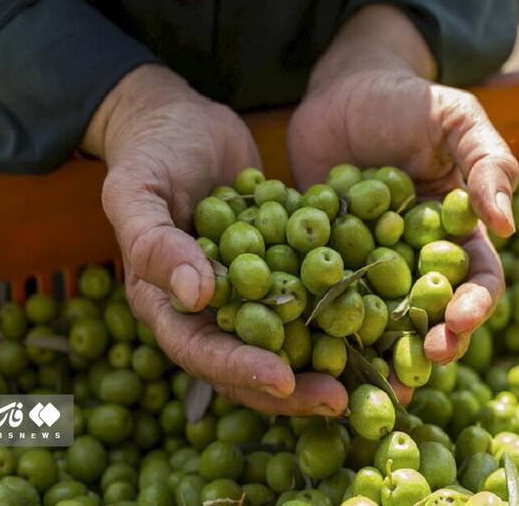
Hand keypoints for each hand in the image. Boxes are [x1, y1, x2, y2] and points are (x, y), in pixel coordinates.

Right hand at [82, 64, 346, 414]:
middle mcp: (208, 310)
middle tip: (341, 398)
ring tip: (369, 377)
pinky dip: (341, 312)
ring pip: (287, 339)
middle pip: (249, 361)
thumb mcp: (137, 191)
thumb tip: (195, 295)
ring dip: (324, 360)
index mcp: (166, 304)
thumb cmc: (152, 152)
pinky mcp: (281, 267)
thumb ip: (155, 244)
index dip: (240, 369)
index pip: (200, 351)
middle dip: (292, 385)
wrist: (185, 121)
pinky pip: (311, 297)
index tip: (283, 377)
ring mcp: (248, 291)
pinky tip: (380, 320)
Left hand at [288, 5, 518, 363]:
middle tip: (416, 370)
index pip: (475, 278)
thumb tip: (506, 223)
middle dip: (426, 344)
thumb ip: (486, 163)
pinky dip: (322, 323)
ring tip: (370, 386)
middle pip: (428, 313)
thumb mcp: (455, 119)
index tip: (458, 322)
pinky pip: (325, 295)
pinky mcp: (323, 258)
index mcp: (455, 233)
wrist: (342, 88)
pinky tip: (311, 349)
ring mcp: (367, 262)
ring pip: (377, 318)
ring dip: (377, 353)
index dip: (473, 305)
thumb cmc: (408, 100)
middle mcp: (414, 257)